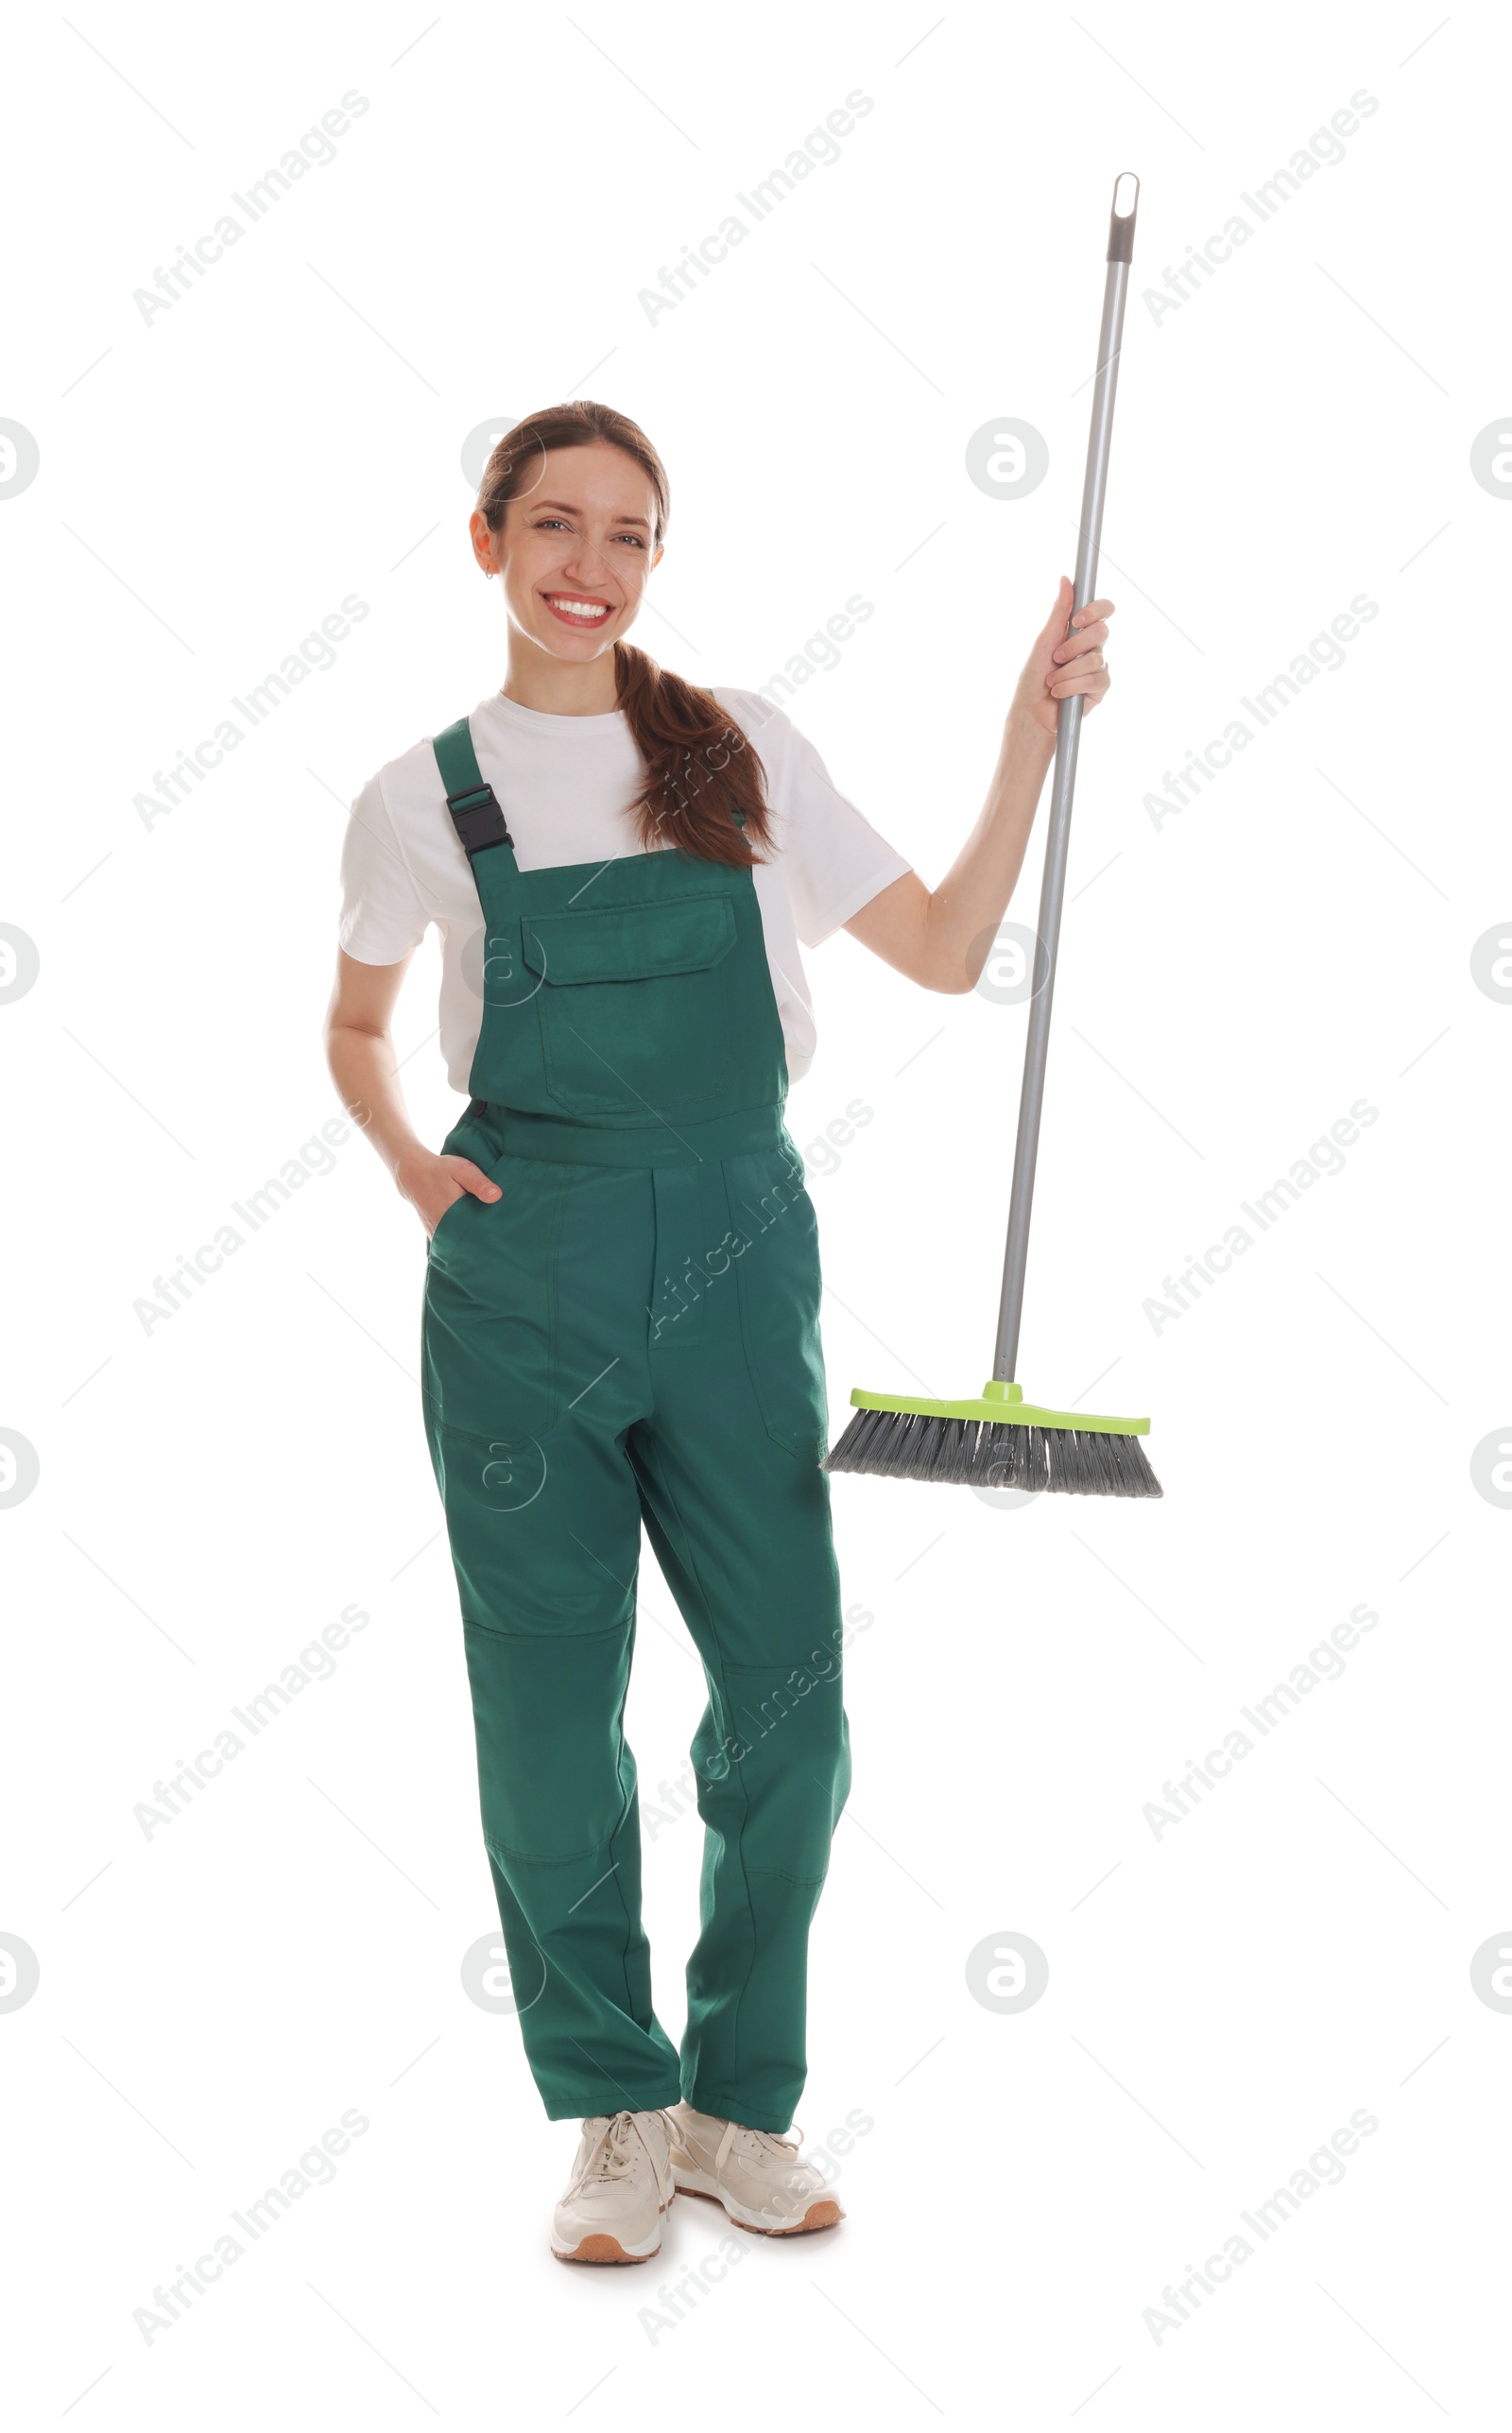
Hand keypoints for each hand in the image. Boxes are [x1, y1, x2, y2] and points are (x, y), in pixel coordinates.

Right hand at [399, 1150, 502, 1237]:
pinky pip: (450, 1244)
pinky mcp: (434, 1234)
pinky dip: (460, 1241)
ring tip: (488, 1240)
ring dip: (472, 1243)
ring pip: (459, 1246)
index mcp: (453, 1215)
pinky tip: (471, 1236)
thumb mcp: (462, 1170)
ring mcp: (437, 1234)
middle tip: (499, 1239)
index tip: (503, 1235)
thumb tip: (496, 1196)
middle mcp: (443, 1229)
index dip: (491, 1236)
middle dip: (484, 1242)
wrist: (414, 1174)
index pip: (478, 1234)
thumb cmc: (441, 1171)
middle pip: (469, 1244)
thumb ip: (479, 1183)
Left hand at [1010, 576, 1113, 740]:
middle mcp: (1092, 647)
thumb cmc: (1034, 677)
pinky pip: (1096, 679)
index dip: (1095, 610)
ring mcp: (1098, 667)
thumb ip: (1058, 612)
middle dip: (1074, 646)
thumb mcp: (1044, 641)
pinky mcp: (1100, 688)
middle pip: (1101, 631)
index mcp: (1080, 631)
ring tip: (1053, 680)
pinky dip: (1072, 686)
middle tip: (1056, 657)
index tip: (1076, 620)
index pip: (1102, 610)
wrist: (1032, 711)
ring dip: (1067, 671)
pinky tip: (1060, 693)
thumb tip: (1065, 580)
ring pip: (1095, 659)